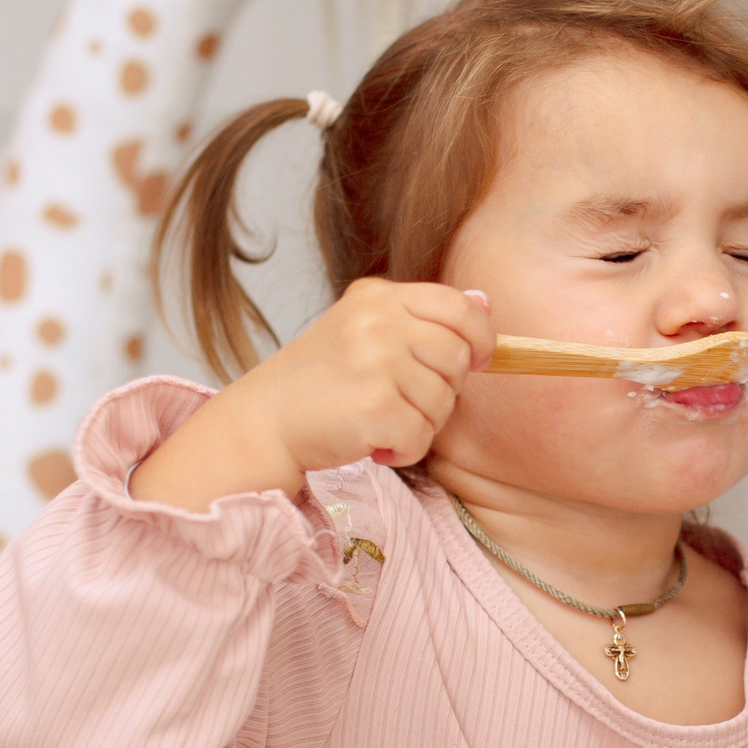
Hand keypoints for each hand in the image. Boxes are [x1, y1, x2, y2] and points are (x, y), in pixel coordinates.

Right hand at [131, 280, 492, 510]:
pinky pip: (421, 437)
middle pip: (457, 358)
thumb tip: (485, 303)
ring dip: (419, 424)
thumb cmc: (317, 380)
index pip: (459, 307)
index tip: (476, 359)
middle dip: (442, 390)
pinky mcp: (374, 407)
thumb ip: (423, 317)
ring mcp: (376, 363)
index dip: (480, 337)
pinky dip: (403, 450)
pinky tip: (372, 443)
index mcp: (378, 297)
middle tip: (400, 400)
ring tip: (377, 421)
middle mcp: (378, 323)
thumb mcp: (365, 329)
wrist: (262, 421)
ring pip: (443, 402)